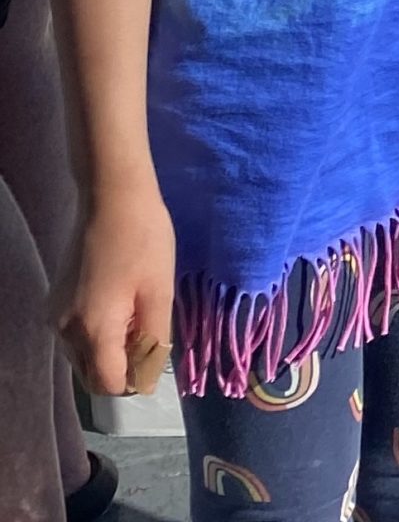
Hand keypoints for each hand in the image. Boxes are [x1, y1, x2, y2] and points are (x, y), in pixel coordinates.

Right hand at [53, 179, 176, 398]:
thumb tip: (149, 377)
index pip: (111, 384)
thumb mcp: (160, 291)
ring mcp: (57, 316)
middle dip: (123, 367)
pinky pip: (77, 336)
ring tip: (137, 314)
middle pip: (94, 376)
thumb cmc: (143, 238)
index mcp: (93, 331)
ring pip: (84, 357)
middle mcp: (65, 332)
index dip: (138, 378)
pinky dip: (98, 334)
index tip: (157, 353)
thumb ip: (153, 339)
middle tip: (149, 332)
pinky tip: (120, 304)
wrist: (111, 195)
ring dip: (111, 351)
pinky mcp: (57, 301)